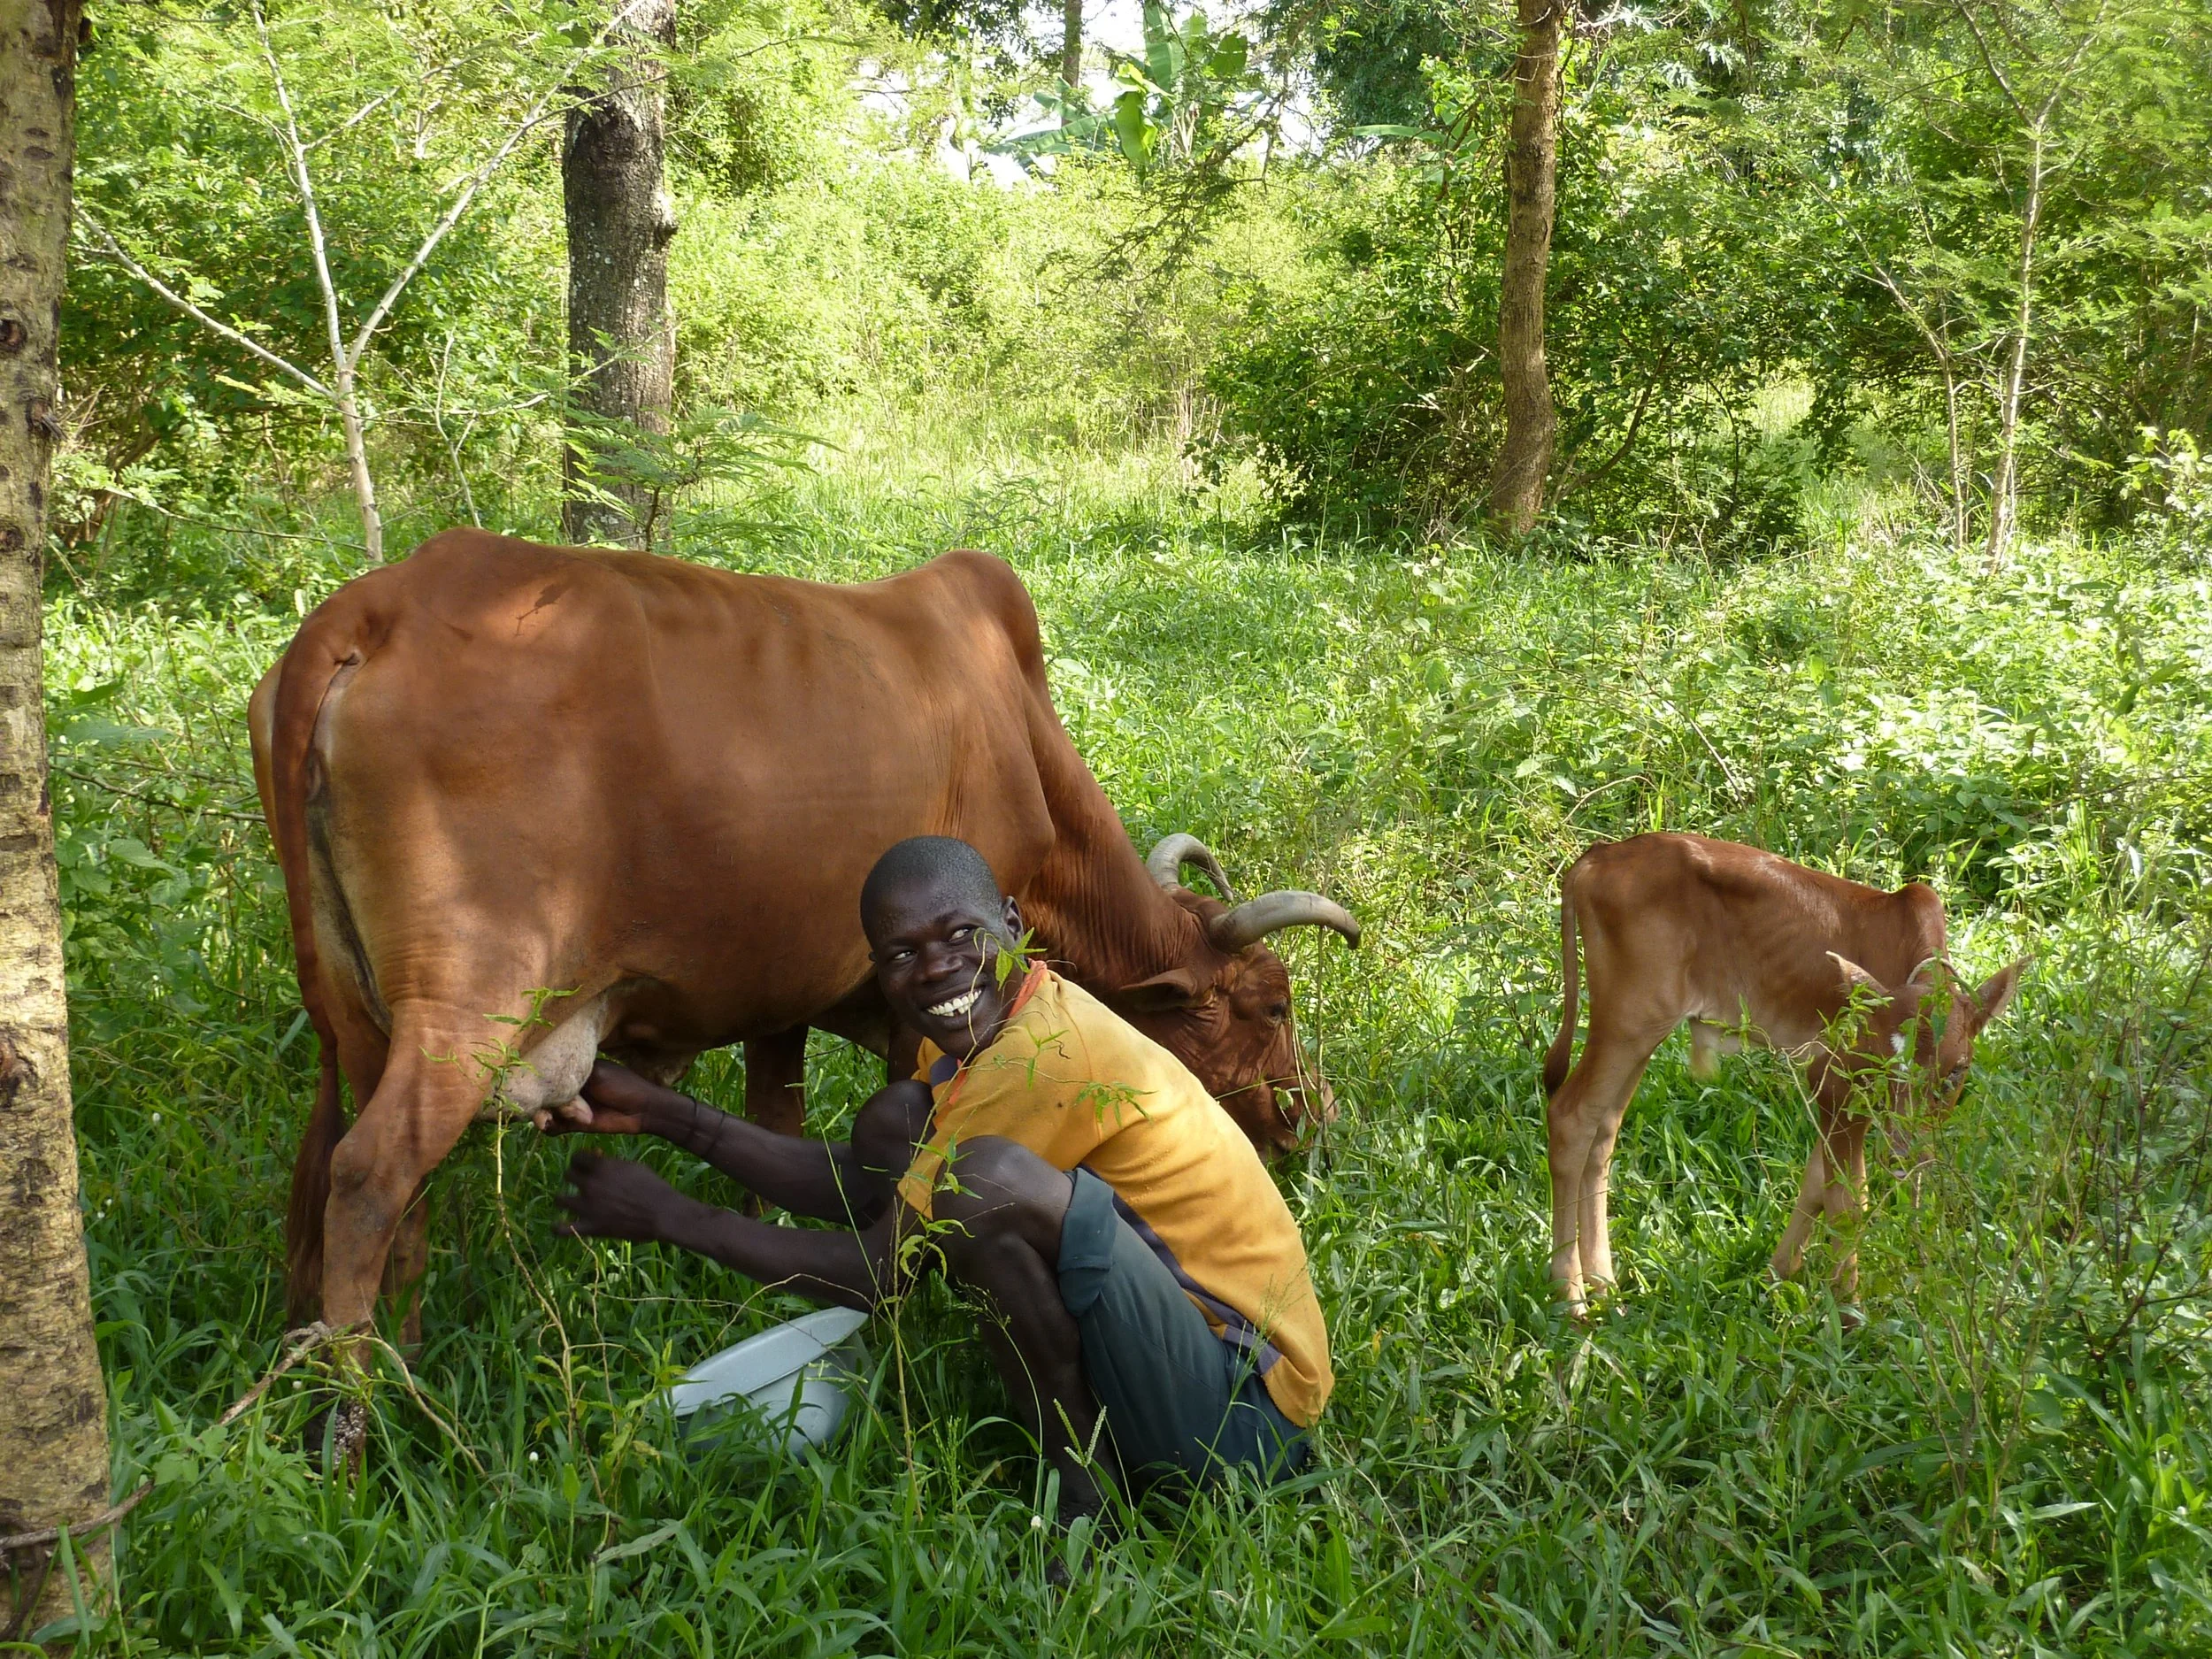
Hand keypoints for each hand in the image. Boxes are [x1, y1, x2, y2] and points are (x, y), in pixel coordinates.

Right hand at [533, 1058, 659, 1135]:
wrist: (642, 1110)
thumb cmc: (623, 1085)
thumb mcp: (596, 1074)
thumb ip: (572, 1076)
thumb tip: (544, 1077)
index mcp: (577, 1069)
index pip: (551, 1072)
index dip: (541, 1077)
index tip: (531, 1081)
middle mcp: (571, 1087)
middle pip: (546, 1093)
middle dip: (540, 1099)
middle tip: (539, 1104)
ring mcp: (572, 1107)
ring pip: (548, 1111)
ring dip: (543, 1115)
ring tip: (546, 1118)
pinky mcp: (575, 1124)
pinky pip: (556, 1127)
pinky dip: (550, 1127)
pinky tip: (549, 1125)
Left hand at [554, 1152, 684, 1243]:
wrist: (662, 1213)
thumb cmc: (652, 1186)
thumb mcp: (633, 1167)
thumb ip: (611, 1163)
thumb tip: (597, 1159)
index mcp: (601, 1167)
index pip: (576, 1157)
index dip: (582, 1160)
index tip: (588, 1165)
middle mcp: (590, 1184)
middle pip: (567, 1175)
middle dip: (575, 1176)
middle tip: (584, 1183)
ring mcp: (588, 1207)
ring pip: (559, 1199)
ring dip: (564, 1198)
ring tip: (571, 1202)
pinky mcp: (590, 1227)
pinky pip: (562, 1229)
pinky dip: (558, 1227)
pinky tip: (559, 1225)